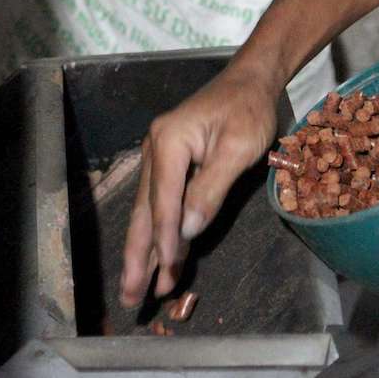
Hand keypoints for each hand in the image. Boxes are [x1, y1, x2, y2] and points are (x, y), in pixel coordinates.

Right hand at [119, 66, 282, 306]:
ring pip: (146, 213)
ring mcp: (159, 158)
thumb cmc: (248, 110)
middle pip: (143, 212)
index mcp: (168, 142)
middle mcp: (155, 151)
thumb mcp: (238, 148)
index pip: (163, 202)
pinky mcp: (169, 165)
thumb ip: (210, 188)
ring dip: (143, 252)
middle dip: (137, 257)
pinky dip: (157, 235)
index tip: (167, 275)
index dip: (164, 241)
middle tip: (129, 296)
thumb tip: (186, 230)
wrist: (249, 81)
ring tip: (135, 288)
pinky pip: (158, 205)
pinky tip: (156, 259)